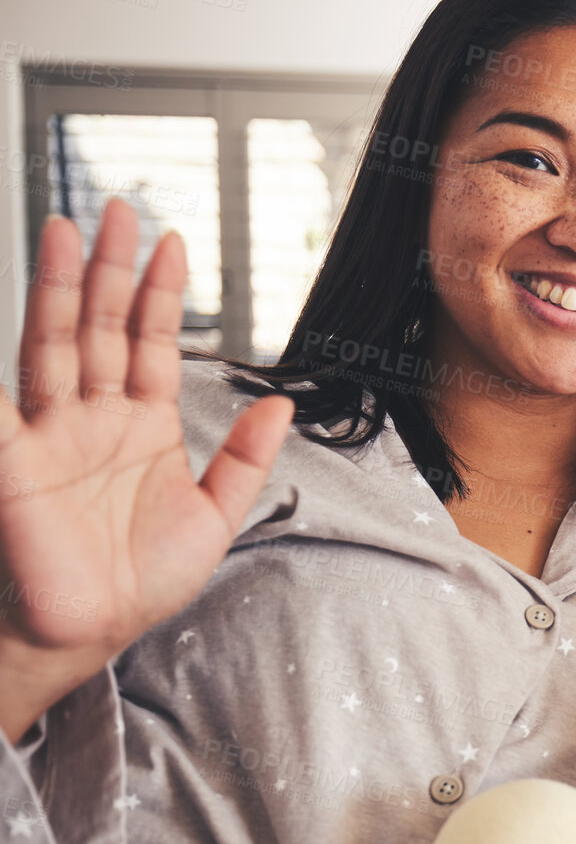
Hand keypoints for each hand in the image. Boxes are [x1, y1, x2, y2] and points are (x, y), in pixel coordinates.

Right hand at [0, 198, 294, 743]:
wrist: (90, 634)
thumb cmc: (142, 583)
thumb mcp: (215, 517)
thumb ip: (246, 458)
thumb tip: (282, 402)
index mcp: (143, 427)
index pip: (152, 342)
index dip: (162, 293)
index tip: (173, 242)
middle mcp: (94, 418)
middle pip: (100, 324)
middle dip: (109, 267)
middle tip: (116, 209)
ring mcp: (49, 432)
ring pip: (54, 340)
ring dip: (61, 285)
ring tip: (65, 228)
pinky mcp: (14, 459)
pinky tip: (16, 307)